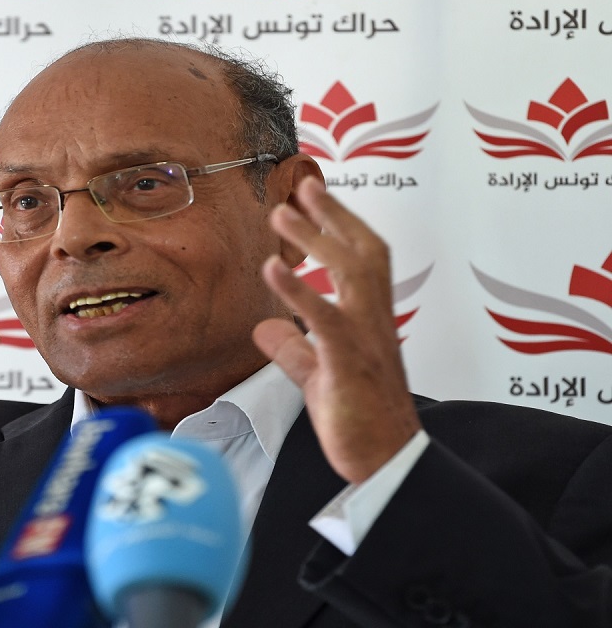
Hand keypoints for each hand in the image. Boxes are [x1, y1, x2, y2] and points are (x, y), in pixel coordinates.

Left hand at [252, 177, 420, 484]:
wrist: (383, 462)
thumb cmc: (357, 420)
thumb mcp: (317, 377)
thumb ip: (294, 349)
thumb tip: (265, 328)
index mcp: (368, 322)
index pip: (362, 259)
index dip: (341, 224)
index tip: (314, 196)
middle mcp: (373, 322)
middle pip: (362, 252)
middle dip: (334, 215)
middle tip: (302, 186)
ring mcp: (364, 340)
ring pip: (350, 274)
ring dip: (315, 240)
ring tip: (279, 215)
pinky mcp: (347, 364)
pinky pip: (326, 318)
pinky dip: (299, 290)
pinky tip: (273, 269)